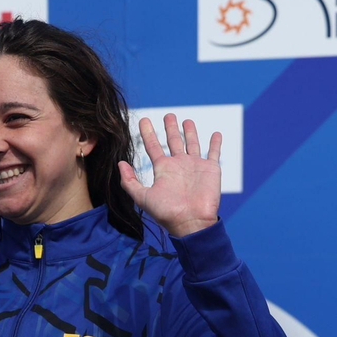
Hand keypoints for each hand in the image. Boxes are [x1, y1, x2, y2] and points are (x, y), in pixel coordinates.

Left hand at [118, 114, 221, 237]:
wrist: (191, 222)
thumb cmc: (167, 212)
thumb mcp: (142, 197)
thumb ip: (129, 181)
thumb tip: (120, 163)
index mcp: (163, 169)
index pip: (153, 146)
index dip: (147, 133)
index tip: (143, 120)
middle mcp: (179, 165)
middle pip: (173, 141)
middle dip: (170, 127)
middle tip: (168, 115)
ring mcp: (195, 166)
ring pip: (192, 144)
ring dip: (190, 132)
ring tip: (187, 120)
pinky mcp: (210, 169)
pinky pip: (214, 153)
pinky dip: (215, 143)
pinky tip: (216, 134)